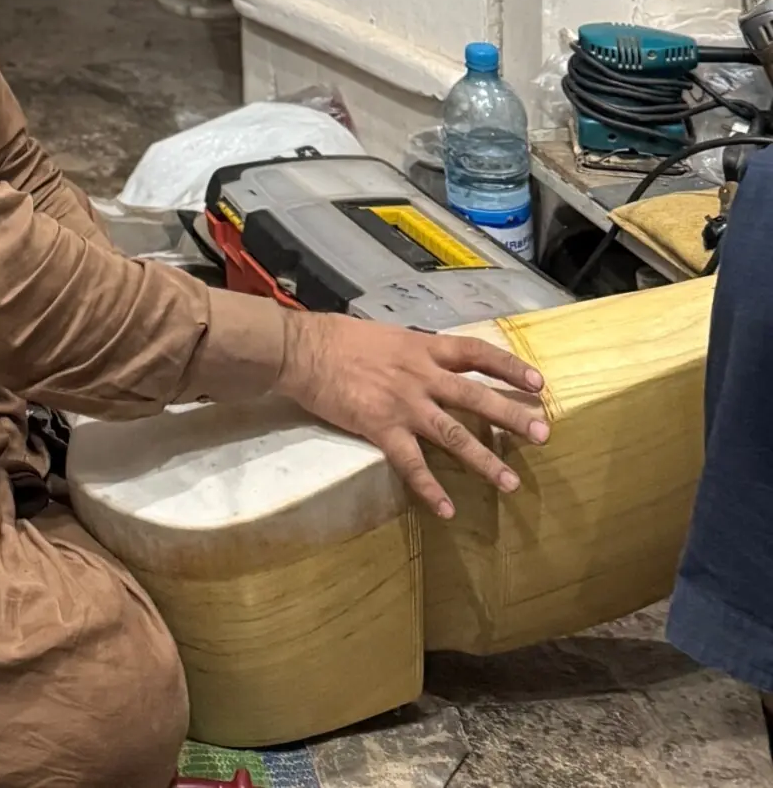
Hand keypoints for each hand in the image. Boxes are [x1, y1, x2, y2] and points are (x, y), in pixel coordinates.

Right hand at [278, 315, 547, 518]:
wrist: (300, 350)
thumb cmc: (337, 337)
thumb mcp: (384, 335)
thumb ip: (411, 351)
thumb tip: (427, 360)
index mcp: (421, 346)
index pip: (475, 352)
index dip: (508, 367)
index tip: (537, 381)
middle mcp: (420, 374)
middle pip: (475, 396)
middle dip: (511, 415)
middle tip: (543, 433)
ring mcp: (403, 403)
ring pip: (453, 434)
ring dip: (484, 460)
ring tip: (511, 483)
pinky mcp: (381, 427)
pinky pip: (411, 464)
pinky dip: (430, 488)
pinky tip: (447, 510)